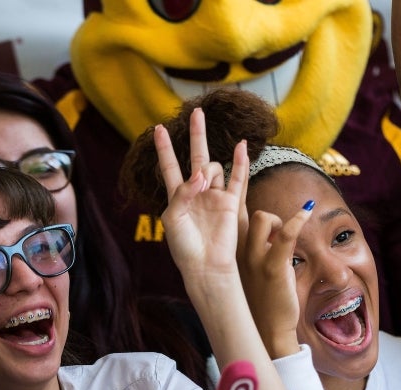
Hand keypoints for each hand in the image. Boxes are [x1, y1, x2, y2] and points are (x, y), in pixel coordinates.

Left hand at [155, 110, 248, 281]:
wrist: (206, 266)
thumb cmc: (185, 247)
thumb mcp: (173, 218)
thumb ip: (183, 192)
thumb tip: (201, 174)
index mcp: (177, 197)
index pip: (169, 166)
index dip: (164, 148)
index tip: (159, 128)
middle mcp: (197, 193)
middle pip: (195, 156)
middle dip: (196, 134)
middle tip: (197, 112)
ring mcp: (215, 196)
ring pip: (212, 168)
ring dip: (207, 170)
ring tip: (204, 187)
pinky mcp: (231, 203)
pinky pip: (237, 178)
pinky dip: (239, 161)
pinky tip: (241, 146)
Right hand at [239, 205, 313, 358]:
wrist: (267, 330)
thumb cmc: (262, 301)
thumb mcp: (253, 273)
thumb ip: (259, 251)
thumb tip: (276, 232)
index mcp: (231, 255)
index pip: (227, 218)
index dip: (233, 198)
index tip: (241, 186)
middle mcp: (238, 253)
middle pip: (242, 212)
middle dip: (261, 212)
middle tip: (273, 227)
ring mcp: (254, 259)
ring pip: (263, 218)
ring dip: (278, 221)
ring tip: (285, 236)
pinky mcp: (273, 266)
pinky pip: (286, 234)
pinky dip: (298, 220)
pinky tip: (307, 210)